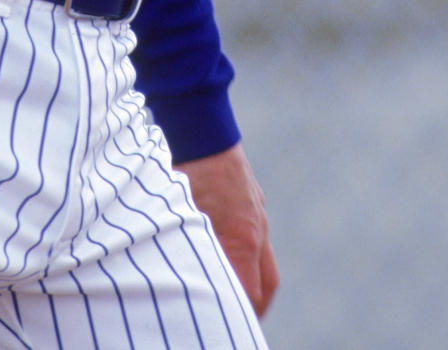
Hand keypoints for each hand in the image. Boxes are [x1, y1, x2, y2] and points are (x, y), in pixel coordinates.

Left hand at [175, 141, 279, 316]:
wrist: (200, 125)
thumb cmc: (185, 173)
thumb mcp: (181, 219)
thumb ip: (190, 254)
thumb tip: (184, 285)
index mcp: (243, 239)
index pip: (251, 295)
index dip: (240, 314)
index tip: (224, 322)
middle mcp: (258, 229)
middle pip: (266, 285)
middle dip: (252, 307)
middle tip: (233, 319)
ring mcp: (258, 212)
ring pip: (264, 261)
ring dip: (249, 281)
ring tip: (228, 294)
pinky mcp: (252, 199)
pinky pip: (256, 236)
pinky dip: (245, 253)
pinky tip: (222, 253)